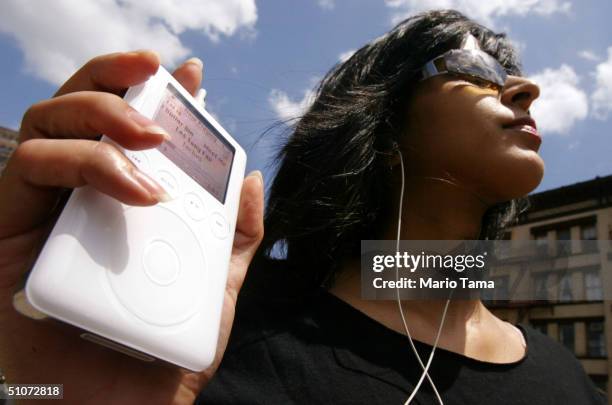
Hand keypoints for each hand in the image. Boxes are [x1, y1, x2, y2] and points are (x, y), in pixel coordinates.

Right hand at [0, 51, 263, 403]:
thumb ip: (234, 237)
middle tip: (162, 85)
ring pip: (48, 126)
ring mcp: (40, 214)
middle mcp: (75, 202)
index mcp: (118, 207)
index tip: (189, 75)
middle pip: (78, 112)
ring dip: (105, 120)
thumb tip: (250, 179)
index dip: (151, 92)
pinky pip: (27, 169)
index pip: (125, 132)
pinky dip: (84, 164)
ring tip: (153, 145)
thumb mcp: (215, 289)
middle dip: (118, 83)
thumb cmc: (160, 355)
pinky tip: (135, 191)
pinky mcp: (6, 236)